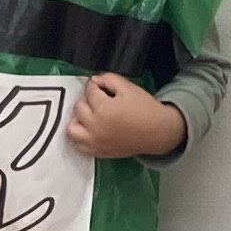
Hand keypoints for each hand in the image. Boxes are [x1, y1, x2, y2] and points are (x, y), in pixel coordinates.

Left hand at [65, 73, 183, 161]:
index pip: (90, 91)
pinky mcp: (98, 151)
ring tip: (89, 115)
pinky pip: (78, 145)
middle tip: (100, 100)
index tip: (102, 86)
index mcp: (104, 109)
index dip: (96, 85)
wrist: (158, 132)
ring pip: (72, 128)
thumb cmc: (145, 109)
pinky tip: (89, 129)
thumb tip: (94, 81)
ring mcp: (95, 141)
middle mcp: (96, 127)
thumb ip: (108, 79)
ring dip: (78, 119)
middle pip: (79, 107)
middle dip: (88, 100)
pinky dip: (80, 136)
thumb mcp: (128, 87)